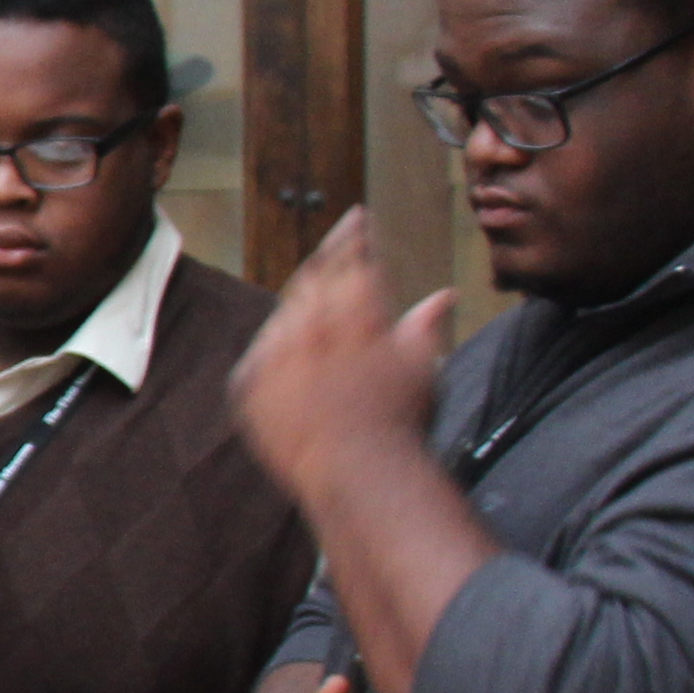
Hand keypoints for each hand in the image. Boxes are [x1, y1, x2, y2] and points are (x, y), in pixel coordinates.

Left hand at [228, 211, 451, 511]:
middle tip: (336, 255)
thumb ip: (424, 324)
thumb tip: (444, 295)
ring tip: (319, 314)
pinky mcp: (249, 383)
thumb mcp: (422, 367)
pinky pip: (260, 353)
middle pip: (312, 276)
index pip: (351, 255)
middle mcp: (309, 323)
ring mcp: (274, 352)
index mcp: (355, 311)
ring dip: (301, 306)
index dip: (353, 233)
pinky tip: (292, 353)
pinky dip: (277, 348)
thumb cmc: (400, 422)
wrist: (355, 474)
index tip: (355, 217)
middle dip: (326, 262)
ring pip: (284, 312)